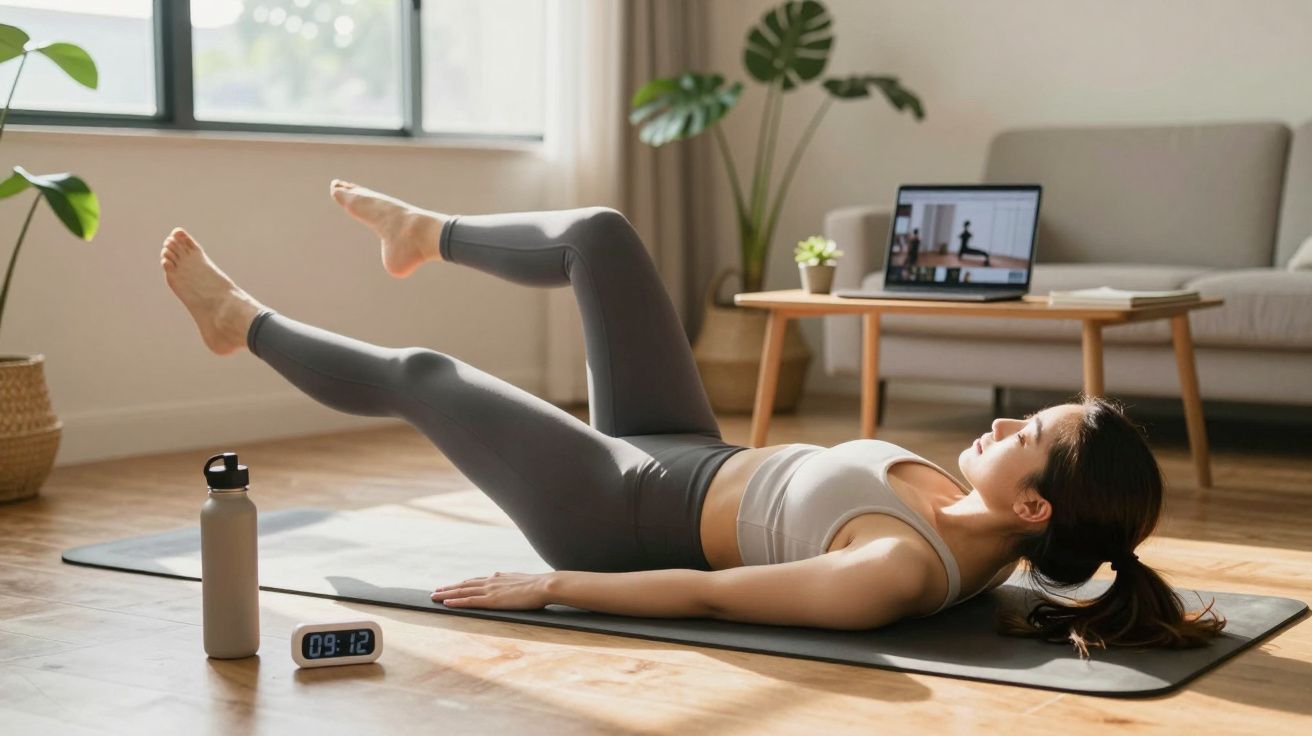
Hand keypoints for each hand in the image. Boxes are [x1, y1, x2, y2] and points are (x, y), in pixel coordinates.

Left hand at [431, 571, 552, 610]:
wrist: (544, 586)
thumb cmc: (538, 587)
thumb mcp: (523, 582)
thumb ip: (513, 583)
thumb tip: (512, 585)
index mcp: (498, 577)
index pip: (475, 581)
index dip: (462, 584)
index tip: (452, 585)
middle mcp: (491, 581)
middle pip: (464, 584)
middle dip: (449, 588)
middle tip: (435, 591)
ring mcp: (490, 590)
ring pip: (462, 591)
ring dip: (447, 594)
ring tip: (435, 596)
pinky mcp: (492, 600)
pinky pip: (469, 600)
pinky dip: (456, 601)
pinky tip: (447, 603)